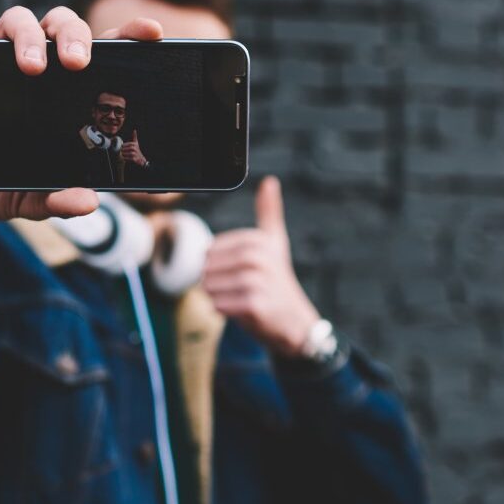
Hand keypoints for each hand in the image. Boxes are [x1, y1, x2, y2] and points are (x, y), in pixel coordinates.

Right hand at [0, 7, 163, 221]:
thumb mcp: (23, 200)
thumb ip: (53, 201)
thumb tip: (89, 202)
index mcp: (59, 92)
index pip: (99, 53)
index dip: (127, 35)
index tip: (151, 33)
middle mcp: (30, 68)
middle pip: (61, 27)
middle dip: (74, 36)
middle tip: (77, 64)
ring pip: (18, 21)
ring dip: (31, 36)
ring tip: (33, 67)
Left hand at [120, 130, 147, 166]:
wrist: (140, 158)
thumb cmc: (137, 150)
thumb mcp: (136, 143)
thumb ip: (134, 136)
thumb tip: (134, 130)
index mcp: (135, 144)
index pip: (128, 144)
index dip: (124, 145)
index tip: (120, 146)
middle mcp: (136, 149)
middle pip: (128, 148)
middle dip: (123, 149)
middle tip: (119, 150)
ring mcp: (135, 154)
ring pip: (129, 153)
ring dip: (124, 153)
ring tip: (119, 154)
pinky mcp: (134, 158)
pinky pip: (129, 158)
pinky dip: (125, 158)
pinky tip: (122, 158)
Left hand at [203, 176, 322, 357]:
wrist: (295, 321)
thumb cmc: (279, 280)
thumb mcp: (275, 242)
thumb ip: (269, 212)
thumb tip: (270, 181)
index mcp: (258, 240)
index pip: (211, 250)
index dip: (217, 265)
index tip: (238, 272)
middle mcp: (259, 258)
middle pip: (207, 268)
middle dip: (215, 282)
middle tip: (237, 289)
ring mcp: (257, 281)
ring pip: (210, 287)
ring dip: (217, 297)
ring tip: (239, 298)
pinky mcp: (253, 305)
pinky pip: (218, 305)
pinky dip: (223, 310)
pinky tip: (240, 311)